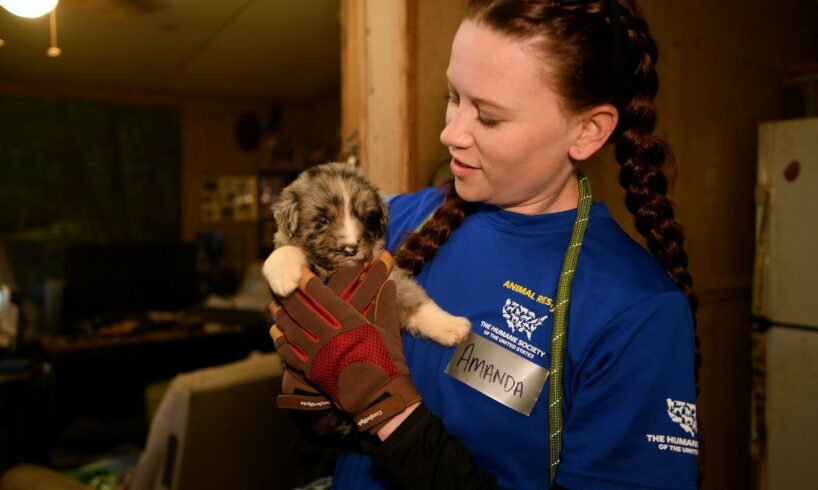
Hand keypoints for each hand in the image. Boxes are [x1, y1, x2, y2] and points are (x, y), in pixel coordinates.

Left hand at [271, 252, 420, 433]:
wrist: (380, 398)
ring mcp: (317, 355)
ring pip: (291, 329)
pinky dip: (280, 340)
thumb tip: (390, 283)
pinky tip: (276, 331)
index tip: (300, 272)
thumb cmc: (388, 363)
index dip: (307, 282)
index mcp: (348, 323)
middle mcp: (329, 336)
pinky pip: (289, 353)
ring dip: (281, 315)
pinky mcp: (312, 371)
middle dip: (289, 295)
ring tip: (275, 305)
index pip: (320, 296)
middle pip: (301, 309)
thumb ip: (386, 304)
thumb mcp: (390, 331)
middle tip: (281, 284)